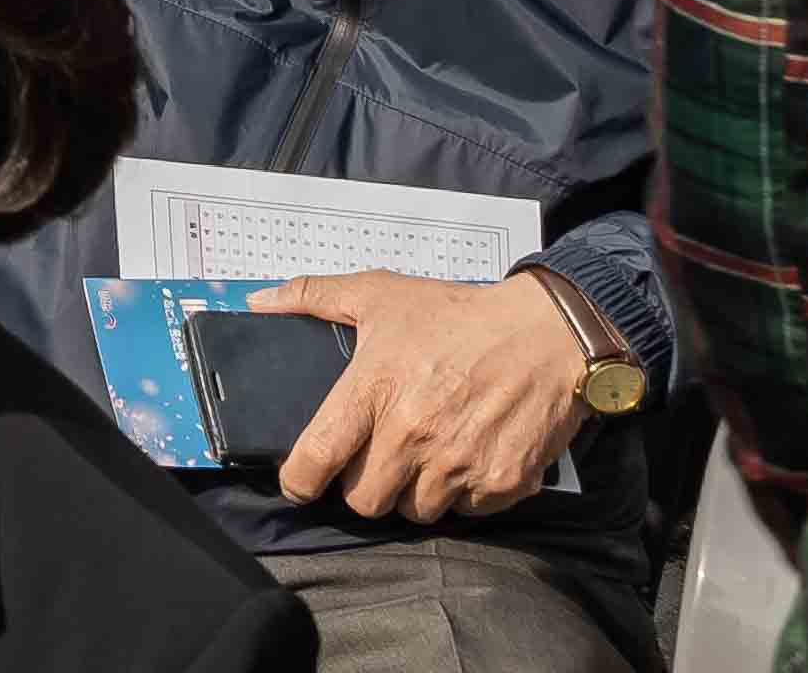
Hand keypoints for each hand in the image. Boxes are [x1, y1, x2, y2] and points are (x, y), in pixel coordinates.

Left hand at [254, 271, 596, 522]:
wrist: (547, 334)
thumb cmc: (458, 314)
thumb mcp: (380, 294)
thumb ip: (314, 295)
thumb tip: (259, 302)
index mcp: (374, 390)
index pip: (318, 456)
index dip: (299, 480)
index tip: (298, 483)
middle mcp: (411, 434)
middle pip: (364, 500)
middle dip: (363, 487)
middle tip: (375, 462)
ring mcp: (458, 463)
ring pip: (415, 511)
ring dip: (412, 494)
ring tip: (422, 458)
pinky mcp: (501, 481)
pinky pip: (466, 512)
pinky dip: (462, 495)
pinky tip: (464, 459)